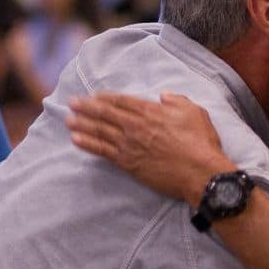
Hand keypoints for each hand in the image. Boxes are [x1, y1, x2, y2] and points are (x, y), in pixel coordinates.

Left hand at [66, 92, 235, 204]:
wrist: (200, 172)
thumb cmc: (200, 142)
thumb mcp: (195, 112)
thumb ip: (177, 101)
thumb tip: (164, 96)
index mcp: (151, 111)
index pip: (121, 101)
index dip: (105, 98)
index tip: (93, 96)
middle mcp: (136, 126)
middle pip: (105, 113)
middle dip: (86, 107)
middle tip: (72, 103)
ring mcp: (130, 145)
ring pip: (100, 131)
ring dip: (82, 125)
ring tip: (68, 120)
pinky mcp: (128, 163)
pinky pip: (102, 151)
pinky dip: (88, 144)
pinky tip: (76, 140)